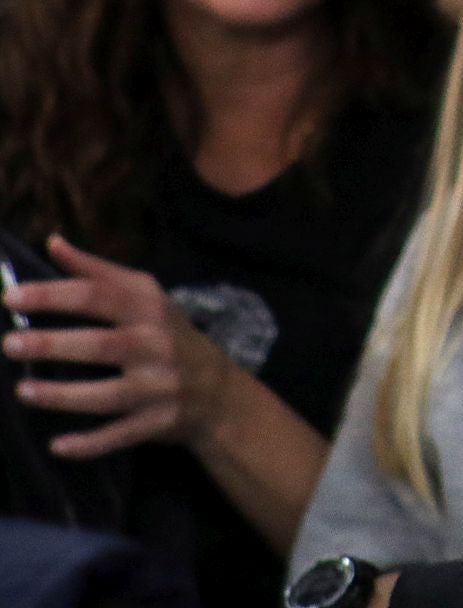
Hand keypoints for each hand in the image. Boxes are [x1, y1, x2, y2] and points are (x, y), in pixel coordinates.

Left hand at [2, 236, 235, 458]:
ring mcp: (158, 387)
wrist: (218, 390)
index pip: (100, 296)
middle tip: (10, 344)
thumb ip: (97, 273)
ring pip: (108, 395)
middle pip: (102, 345)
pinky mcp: (157, 423)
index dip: (55, 295)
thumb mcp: (145, 296)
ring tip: (23, 391)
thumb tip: (53, 242)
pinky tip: (58, 445)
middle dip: (54, 345)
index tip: (11, 297)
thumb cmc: (168, 335)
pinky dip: (90, 444)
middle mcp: (156, 346)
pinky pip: (119, 437)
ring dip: (64, 396)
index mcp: (150, 309)